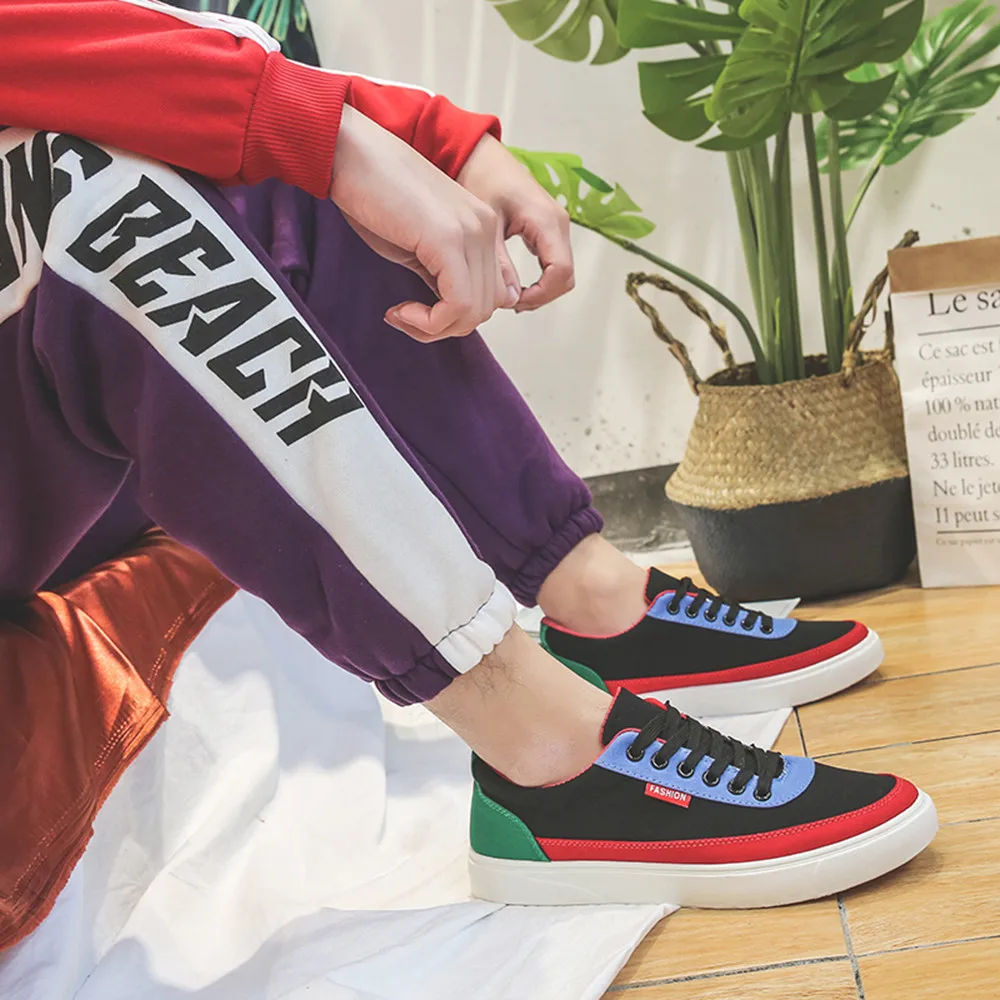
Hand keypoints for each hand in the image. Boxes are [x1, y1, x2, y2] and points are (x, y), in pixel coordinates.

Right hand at [330, 106, 518, 341]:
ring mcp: (472, 232)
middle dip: (445, 327)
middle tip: (405, 318)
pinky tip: (401, 311)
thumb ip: (442, 276)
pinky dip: (429, 322)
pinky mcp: (449, 239)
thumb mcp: (417, 246)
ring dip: (434, 327)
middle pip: (486, 308)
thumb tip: (453, 314)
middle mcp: (485, 228)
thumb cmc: (372, 195)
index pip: (493, 294)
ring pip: (474, 312)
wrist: (348, 152)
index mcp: (482, 227)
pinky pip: (457, 306)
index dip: (456, 316)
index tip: (416, 312)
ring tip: (401, 314)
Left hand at [457, 134, 574, 311]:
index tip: (513, 303)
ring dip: (540, 290)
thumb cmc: (481, 181)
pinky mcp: (550, 229)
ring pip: (562, 273)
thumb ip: (500, 263)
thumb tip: (510, 298)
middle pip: (565, 278)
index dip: (540, 295)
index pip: (560, 272)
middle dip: (540, 296)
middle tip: (509, 303)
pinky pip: (555, 263)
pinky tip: (515, 284)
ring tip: (509, 296)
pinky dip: (540, 279)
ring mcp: (557, 226)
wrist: (481, 158)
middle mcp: (558, 223)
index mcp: (546, 221)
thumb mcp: (487, 226)